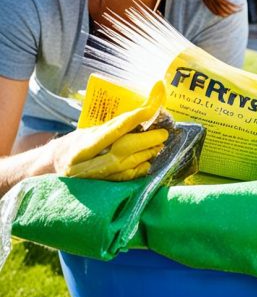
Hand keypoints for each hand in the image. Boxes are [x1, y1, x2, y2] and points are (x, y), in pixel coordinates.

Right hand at [53, 81, 167, 180]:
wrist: (54, 169)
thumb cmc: (76, 144)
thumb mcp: (90, 131)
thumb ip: (114, 125)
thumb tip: (146, 110)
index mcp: (82, 145)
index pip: (115, 128)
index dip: (137, 116)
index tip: (153, 107)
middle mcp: (87, 164)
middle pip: (124, 149)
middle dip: (147, 139)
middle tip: (163, 133)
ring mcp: (94, 179)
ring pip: (129, 164)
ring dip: (148, 153)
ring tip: (158, 144)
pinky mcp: (101, 189)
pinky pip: (128, 178)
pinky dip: (141, 167)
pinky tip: (148, 160)